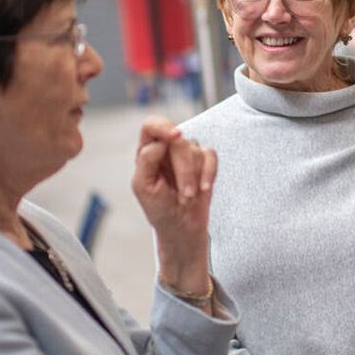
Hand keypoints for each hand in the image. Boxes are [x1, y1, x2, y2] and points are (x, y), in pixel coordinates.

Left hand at [131, 117, 216, 293]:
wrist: (182, 229)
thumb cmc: (159, 210)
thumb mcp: (144, 187)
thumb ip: (147, 160)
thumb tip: (160, 142)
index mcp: (146, 153)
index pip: (151, 126)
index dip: (163, 127)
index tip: (175, 137)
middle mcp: (165, 149)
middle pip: (178, 140)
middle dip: (184, 169)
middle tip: (185, 194)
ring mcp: (185, 154)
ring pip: (195, 148)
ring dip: (194, 176)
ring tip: (188, 197)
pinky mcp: (203, 162)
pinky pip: (211, 155)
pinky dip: (209, 173)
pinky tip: (204, 189)